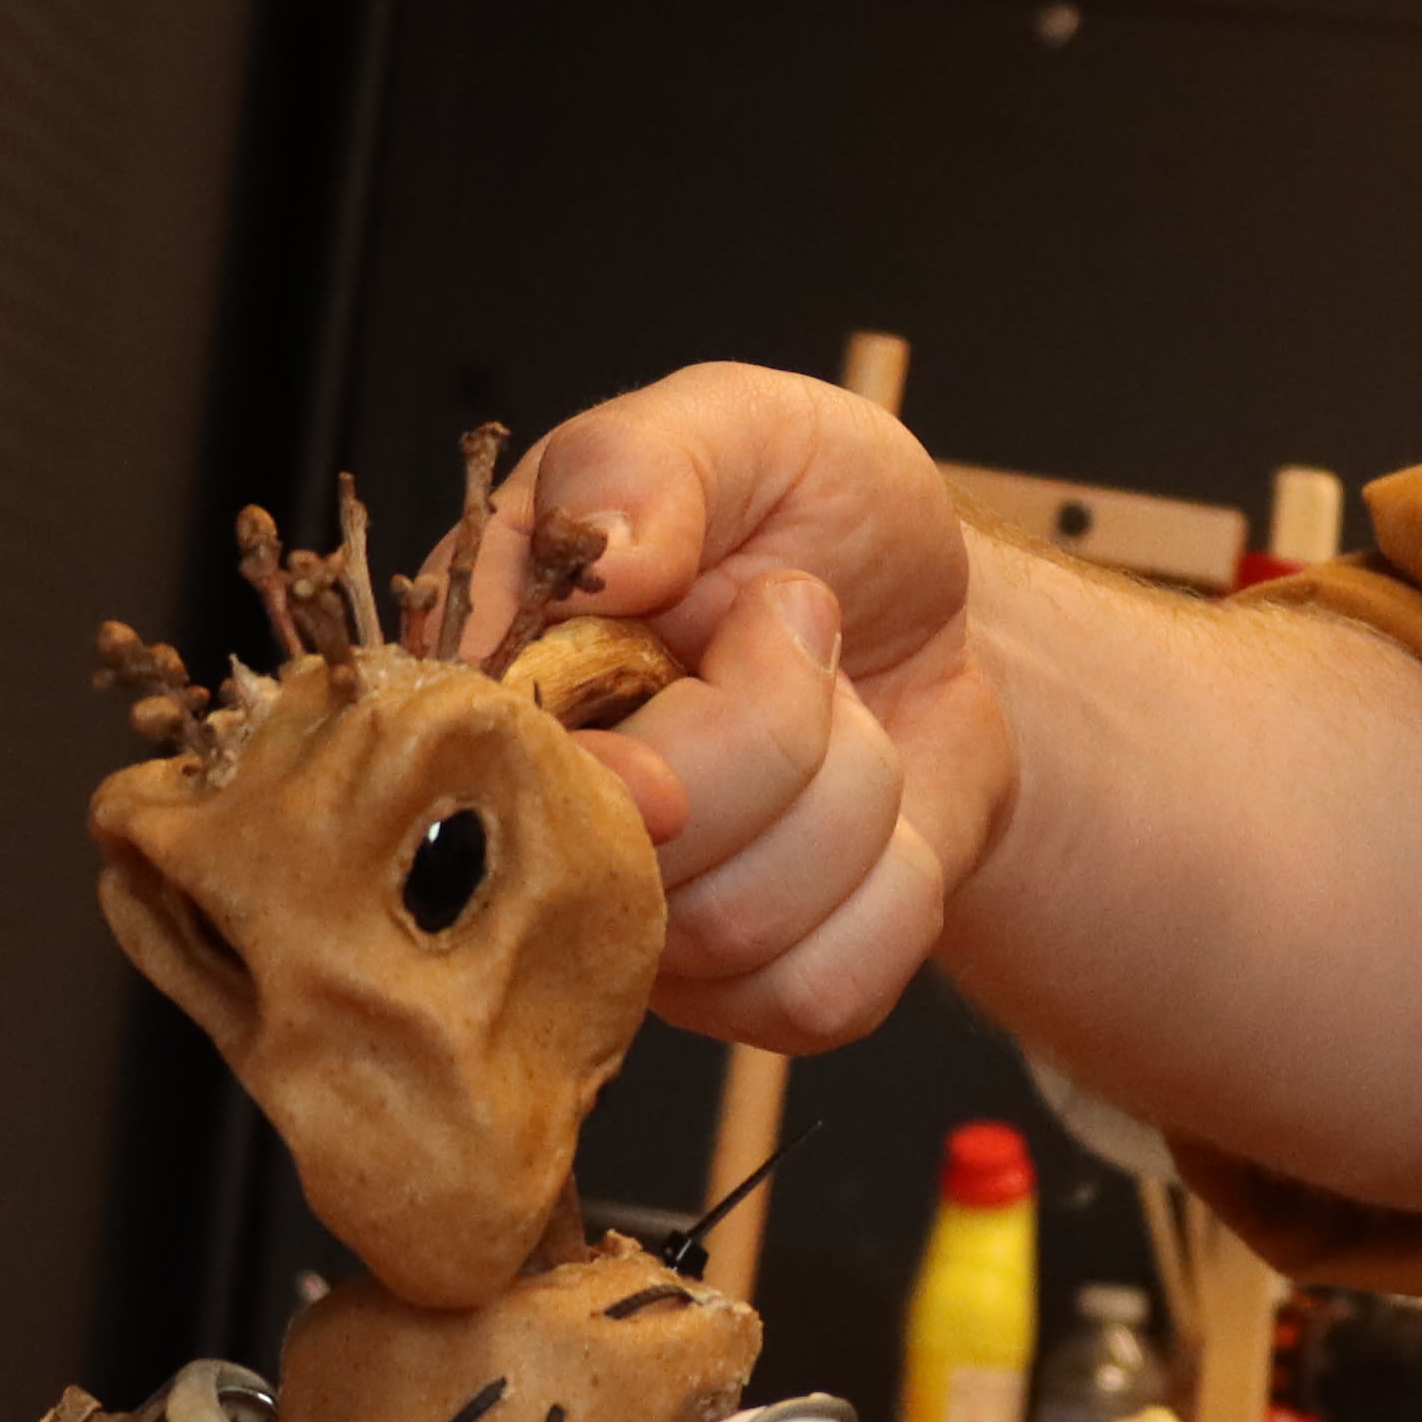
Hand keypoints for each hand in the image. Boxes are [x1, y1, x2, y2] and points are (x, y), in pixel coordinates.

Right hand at [508, 360, 1012, 1051]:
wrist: (936, 610)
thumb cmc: (813, 515)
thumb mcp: (742, 427)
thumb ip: (649, 457)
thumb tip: (601, 551)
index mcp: (492, 681)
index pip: (485, 773)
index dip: (600, 750)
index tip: (679, 645)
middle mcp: (542, 825)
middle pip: (633, 867)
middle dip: (775, 731)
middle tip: (799, 620)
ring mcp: (637, 928)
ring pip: (737, 935)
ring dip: (848, 800)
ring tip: (839, 707)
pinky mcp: (741, 992)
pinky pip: (817, 994)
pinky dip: (891, 892)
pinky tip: (876, 816)